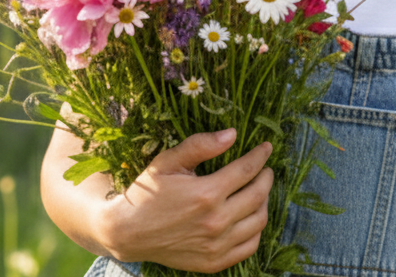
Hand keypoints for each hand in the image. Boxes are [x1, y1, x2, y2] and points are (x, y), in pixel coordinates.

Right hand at [104, 128, 272, 271]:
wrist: (128, 231)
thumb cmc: (148, 192)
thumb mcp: (169, 161)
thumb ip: (201, 145)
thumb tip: (232, 134)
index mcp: (206, 194)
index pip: (246, 170)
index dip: (260, 156)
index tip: (267, 147)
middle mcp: (215, 222)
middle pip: (258, 195)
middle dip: (266, 177)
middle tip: (265, 168)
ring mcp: (216, 246)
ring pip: (258, 222)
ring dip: (264, 202)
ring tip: (259, 189)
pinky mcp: (213, 262)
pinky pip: (249, 246)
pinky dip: (256, 230)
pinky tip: (251, 216)